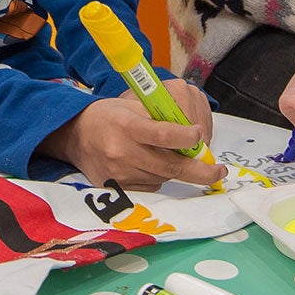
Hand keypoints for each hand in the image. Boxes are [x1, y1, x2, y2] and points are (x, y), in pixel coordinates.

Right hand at [45, 88, 220, 190]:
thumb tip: (195, 133)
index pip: (162, 134)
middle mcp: (122, 152)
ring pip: (163, 177)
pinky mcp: (118, 189)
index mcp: (126, 125)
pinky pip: (151, 186)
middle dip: (199, 171)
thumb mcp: (131, 105)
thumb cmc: (110, 116)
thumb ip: (161, 116)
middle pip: (169, 166)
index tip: (199, 134)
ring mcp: (120, 174)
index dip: (185, 137)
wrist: (75, 137)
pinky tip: (150, 164)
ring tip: (173, 156)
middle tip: (218, 171)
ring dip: (177, 171)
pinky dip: (160, 177)